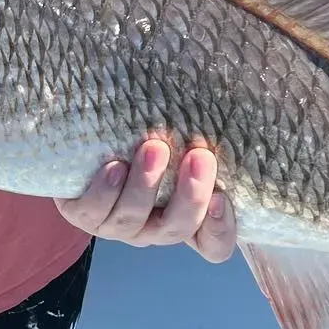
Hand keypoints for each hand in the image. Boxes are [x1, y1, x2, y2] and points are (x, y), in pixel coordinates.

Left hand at [55, 138, 236, 261]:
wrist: (88, 141)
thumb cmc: (148, 137)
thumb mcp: (184, 138)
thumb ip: (208, 132)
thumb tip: (243, 85)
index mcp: (185, 218)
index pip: (214, 243)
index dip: (221, 229)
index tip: (222, 197)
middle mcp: (153, 228)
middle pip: (177, 228)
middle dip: (190, 195)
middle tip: (199, 156)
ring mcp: (119, 225)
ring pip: (133, 220)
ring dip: (146, 185)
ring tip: (154, 148)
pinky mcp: (84, 215)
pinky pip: (94, 212)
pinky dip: (105, 191)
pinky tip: (113, 166)